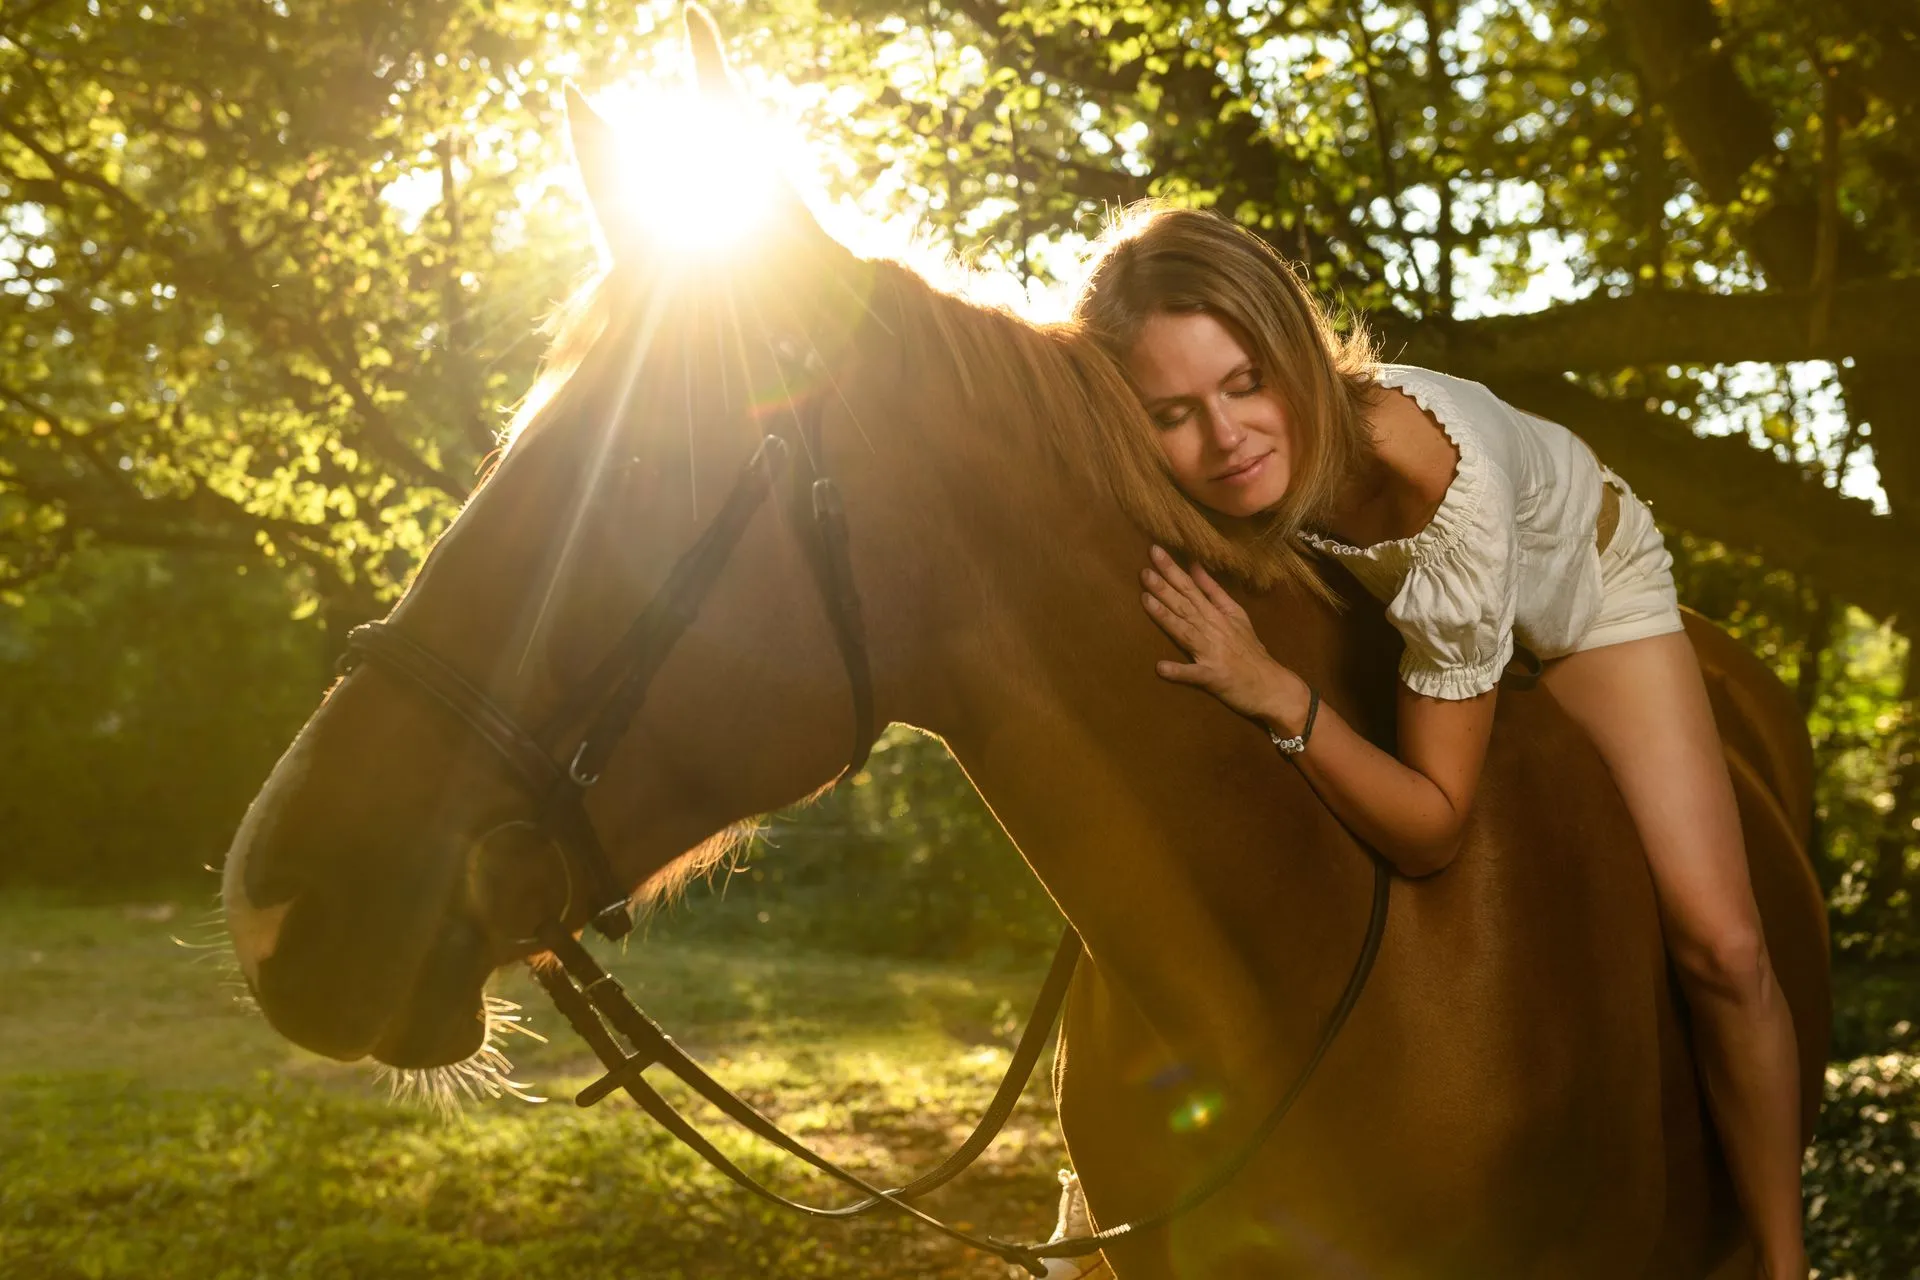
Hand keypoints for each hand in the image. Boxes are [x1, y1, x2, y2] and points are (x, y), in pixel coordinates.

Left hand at [1139, 545, 1291, 723]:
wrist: (1272, 686)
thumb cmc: (1250, 650)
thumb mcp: (1236, 614)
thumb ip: (1213, 591)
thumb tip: (1194, 565)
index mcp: (1218, 614)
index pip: (1191, 588)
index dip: (1173, 570)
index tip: (1154, 551)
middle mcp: (1214, 629)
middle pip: (1185, 605)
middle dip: (1164, 586)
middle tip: (1144, 570)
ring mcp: (1212, 653)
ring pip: (1185, 631)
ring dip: (1165, 616)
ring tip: (1145, 600)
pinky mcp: (1213, 677)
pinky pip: (1193, 675)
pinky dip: (1178, 671)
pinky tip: (1161, 667)